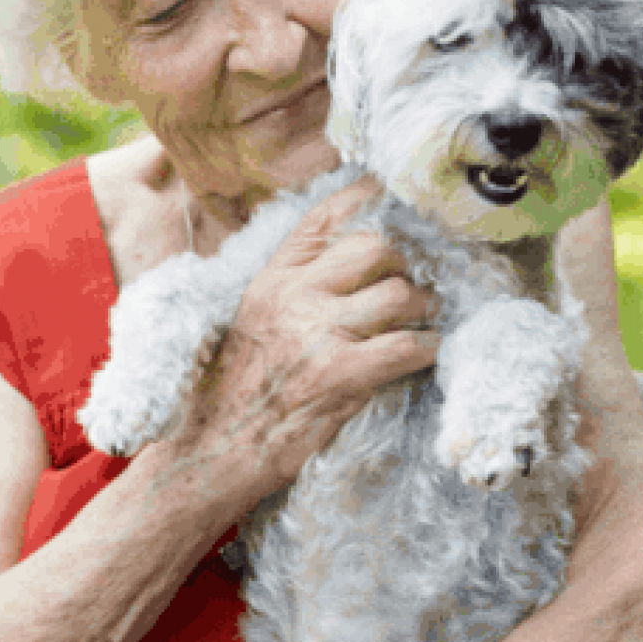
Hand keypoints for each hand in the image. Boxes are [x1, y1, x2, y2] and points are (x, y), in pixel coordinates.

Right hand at [187, 179, 437, 499]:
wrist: (215, 446)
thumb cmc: (241, 387)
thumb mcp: (257, 318)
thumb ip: (298, 284)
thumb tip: (356, 259)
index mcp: (274, 278)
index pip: (326, 217)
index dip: (368, 198)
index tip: (399, 195)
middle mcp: (295, 295)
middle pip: (375, 246)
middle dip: (408, 262)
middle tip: (423, 278)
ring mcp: (317, 332)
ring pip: (398, 293)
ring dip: (424, 307)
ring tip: (426, 319)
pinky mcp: (339, 373)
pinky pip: (405, 346)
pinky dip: (427, 348)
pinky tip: (427, 353)